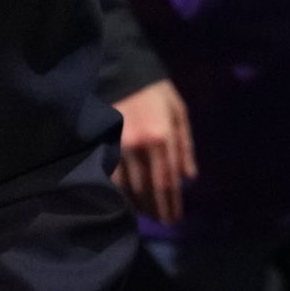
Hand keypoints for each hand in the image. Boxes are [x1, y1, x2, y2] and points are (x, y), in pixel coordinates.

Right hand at [110, 81, 195, 226]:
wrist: (119, 68)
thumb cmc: (154, 90)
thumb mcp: (178, 112)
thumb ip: (185, 146)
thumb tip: (188, 178)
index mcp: (162, 136)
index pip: (168, 181)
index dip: (171, 203)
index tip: (175, 218)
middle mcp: (139, 145)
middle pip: (148, 189)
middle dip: (157, 209)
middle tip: (163, 222)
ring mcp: (116, 145)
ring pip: (127, 186)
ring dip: (138, 205)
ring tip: (146, 215)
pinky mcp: (101, 142)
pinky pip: (109, 176)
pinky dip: (118, 191)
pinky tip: (124, 199)